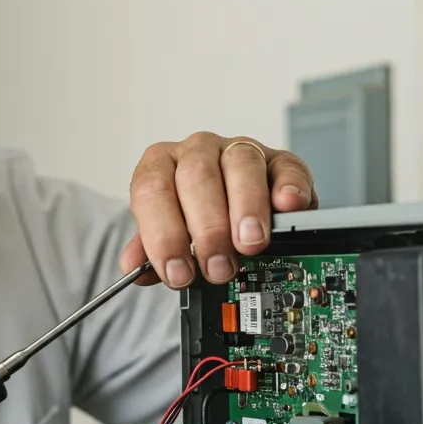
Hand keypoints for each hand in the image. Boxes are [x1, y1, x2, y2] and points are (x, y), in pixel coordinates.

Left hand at [121, 133, 317, 287]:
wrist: (231, 207)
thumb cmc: (193, 220)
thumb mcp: (168, 235)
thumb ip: (149, 251)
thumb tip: (133, 268)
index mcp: (160, 166)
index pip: (151, 191)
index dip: (163, 235)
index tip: (178, 272)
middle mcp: (197, 151)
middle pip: (196, 177)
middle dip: (207, 229)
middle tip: (218, 267)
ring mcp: (239, 150)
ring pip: (241, 165)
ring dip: (246, 209)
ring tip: (249, 245)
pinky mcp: (279, 161)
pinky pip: (286, 166)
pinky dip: (289, 187)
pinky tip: (286, 207)